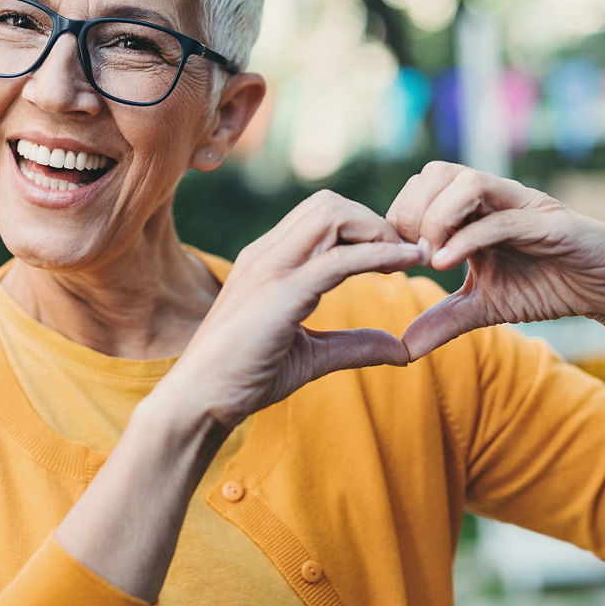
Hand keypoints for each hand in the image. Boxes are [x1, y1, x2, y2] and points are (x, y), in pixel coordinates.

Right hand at [163, 190, 425, 427]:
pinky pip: (338, 259)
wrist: (198, 401)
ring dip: (377, 230)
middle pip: (330, 204)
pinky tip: (405, 264)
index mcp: (268, 261)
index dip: (364, 228)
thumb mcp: (311, 355)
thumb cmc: (244, 378)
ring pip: (333, 215)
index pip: (320, 216)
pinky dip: (379, 254)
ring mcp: (270, 268)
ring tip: (406, 257)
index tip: (398, 255)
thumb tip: (401, 350)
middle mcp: (266, 254)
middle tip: (405, 254)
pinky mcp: (280, 293)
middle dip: (374, 220)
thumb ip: (353, 345)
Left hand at [386, 162, 604, 358]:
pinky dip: (468, 238)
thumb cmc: (550, 286)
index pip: (421, 186)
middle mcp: (496, 199)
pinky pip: (502, 219)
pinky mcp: (550, 224)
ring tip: (432, 259)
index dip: (400, 216)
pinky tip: (447, 265)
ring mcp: (522, 206)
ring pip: (466, 181)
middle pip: (435, 173)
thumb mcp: (486, 307)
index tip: (398, 259)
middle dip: (411, 213)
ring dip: (437, 217)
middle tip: (411, 256)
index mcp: (475, 210)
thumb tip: (403, 349)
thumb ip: (445, 320)